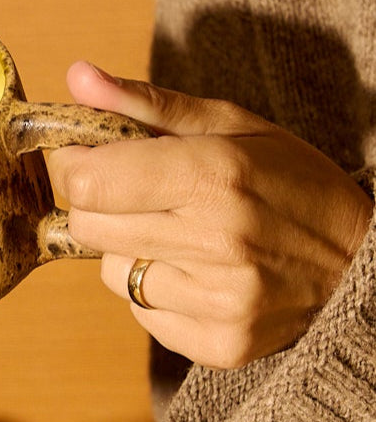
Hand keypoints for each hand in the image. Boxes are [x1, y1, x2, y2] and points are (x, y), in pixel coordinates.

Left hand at [45, 63, 372, 368]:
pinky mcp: (222, 344)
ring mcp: (221, 300)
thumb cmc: (292, 182)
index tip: (88, 156)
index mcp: (214, 174)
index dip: (75, 165)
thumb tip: (76, 77)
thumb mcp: (230, 125)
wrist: (368, 264)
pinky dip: (156, 291)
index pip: (88, 181)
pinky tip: (200, 273)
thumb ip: (144, 103)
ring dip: (129, 250)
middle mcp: (217, 241)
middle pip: (88, 227)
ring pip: (111, 272)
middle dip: (98, 204)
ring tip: (182, 234)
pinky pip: (142, 312)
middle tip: (136, 193)